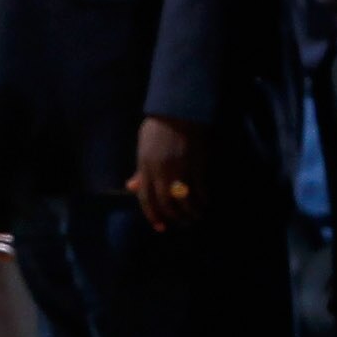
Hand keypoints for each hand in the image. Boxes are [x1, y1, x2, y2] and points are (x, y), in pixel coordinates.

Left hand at [128, 115, 204, 231]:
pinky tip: (205, 203)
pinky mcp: (196, 165)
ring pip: (184, 200)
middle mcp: (161, 171)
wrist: (180, 110)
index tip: (160, 227)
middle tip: (180, 223)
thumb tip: (131, 186)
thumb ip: (140, 169)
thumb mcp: (144, 146)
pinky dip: (203, 199)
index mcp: (145, 166)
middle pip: (165, 203)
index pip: (146, 198)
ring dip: (190, 212)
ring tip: (195, 217)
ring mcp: (179, 169)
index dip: (152, 215)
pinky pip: (200, 189)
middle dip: (173, 217)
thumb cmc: (159, 126)